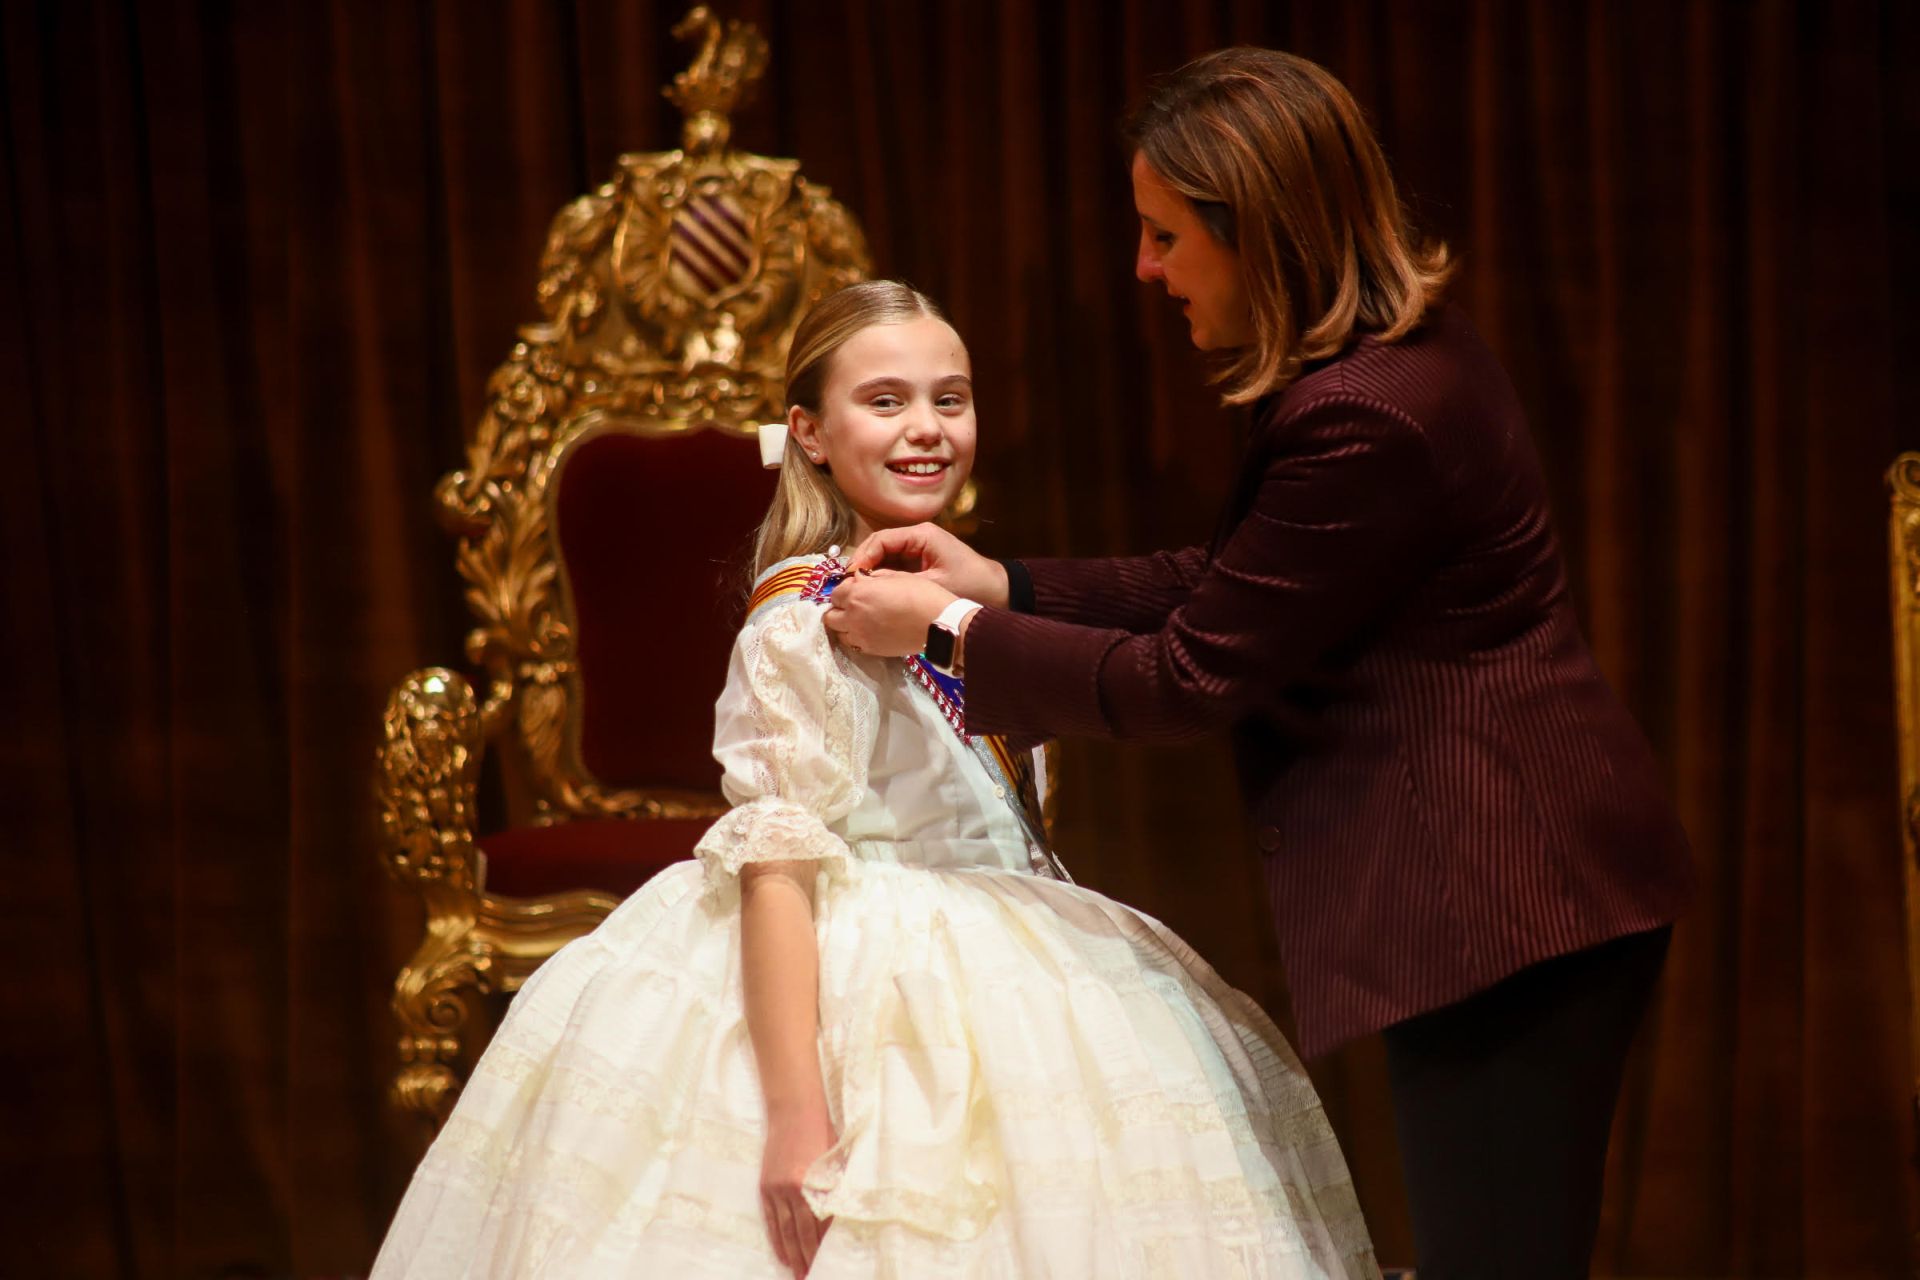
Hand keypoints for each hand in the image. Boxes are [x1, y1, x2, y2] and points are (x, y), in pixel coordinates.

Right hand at [761, 1105, 835, 1276]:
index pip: (820, 1223)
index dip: (823, 1244)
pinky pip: (770, 1219)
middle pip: (800, 1232)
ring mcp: (776, 1188)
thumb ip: (835, 1190)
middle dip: (807, 1257)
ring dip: (791, 1254)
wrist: (794, 1110)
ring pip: (784, 1230)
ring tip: (797, 1273)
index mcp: (812, 1183)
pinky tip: (781, 1253)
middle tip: (810, 1276)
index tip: (829, 1262)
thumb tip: (839, 1219)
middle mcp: (792, 1189)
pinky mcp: (766, 1186)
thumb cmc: (822, 1131)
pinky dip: (776, 1238)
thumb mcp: (836, 1160)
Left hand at [824, 570, 954, 657]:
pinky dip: (856, 637)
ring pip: (838, 632)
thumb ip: (873, 578)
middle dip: (839, 608)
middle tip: (855, 605)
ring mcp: (860, 636)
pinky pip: (853, 643)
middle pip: (830, 615)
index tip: (858, 588)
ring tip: (860, 620)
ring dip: (845, 625)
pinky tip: (869, 631)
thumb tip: (862, 580)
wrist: (937, 624)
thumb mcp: (896, 576)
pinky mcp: (870, 650)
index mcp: (857, 594)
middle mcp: (852, 616)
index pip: (836, 592)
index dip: (846, 589)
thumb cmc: (921, 594)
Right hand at [846, 523, 1008, 607]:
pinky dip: (884, 579)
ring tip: (858, 592)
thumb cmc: (972, 586)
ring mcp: (918, 550)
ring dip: (872, 573)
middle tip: (850, 587)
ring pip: (885, 558)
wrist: (999, 593)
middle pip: (879, 546)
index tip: (851, 578)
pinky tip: (875, 594)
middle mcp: (917, 537)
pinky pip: (895, 567)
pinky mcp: (920, 563)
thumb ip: (899, 582)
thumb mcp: (934, 585)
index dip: (862, 557)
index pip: (881, 539)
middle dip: (863, 565)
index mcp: (921, 534)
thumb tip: (866, 585)